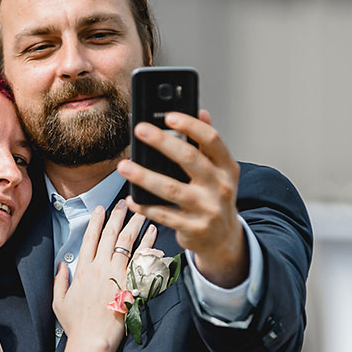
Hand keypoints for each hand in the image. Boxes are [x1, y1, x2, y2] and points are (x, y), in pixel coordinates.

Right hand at [50, 203, 150, 349]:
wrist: (93, 340)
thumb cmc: (76, 325)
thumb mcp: (59, 301)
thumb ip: (59, 280)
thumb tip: (61, 265)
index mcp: (83, 270)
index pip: (90, 238)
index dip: (96, 221)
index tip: (101, 209)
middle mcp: (100, 267)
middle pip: (110, 235)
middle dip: (117, 215)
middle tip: (124, 202)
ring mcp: (117, 274)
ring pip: (127, 241)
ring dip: (134, 223)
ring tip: (140, 210)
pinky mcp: (132, 283)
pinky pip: (142, 258)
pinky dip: (147, 243)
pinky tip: (152, 231)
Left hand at [117, 109, 248, 287]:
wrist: (223, 239)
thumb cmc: (216, 198)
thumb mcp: (220, 171)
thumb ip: (209, 144)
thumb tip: (201, 112)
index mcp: (227, 168)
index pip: (211, 140)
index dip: (191, 125)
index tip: (169, 115)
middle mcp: (221, 187)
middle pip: (190, 159)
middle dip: (162, 142)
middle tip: (140, 130)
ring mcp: (207, 209)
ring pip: (171, 189)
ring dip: (144, 176)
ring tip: (124, 166)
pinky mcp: (193, 228)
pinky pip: (163, 215)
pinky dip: (145, 206)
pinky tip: (132, 198)